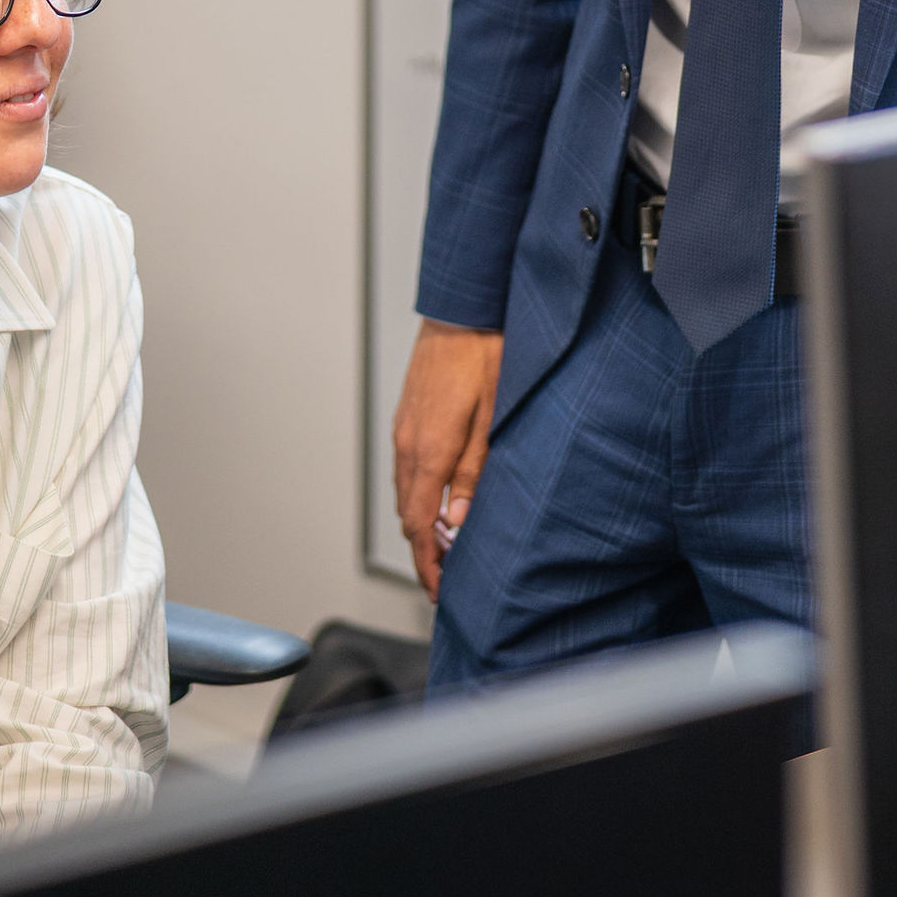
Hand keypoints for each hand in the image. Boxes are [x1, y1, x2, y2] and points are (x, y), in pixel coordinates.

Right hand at [392, 320, 502, 600]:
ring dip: (419, 522)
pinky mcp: (408, 414)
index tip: (437, 590)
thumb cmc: (487, 354)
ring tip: (442, 546)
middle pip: (406, 513)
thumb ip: (474, 473)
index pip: (417, 524)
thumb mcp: (493, 417)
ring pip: (404, 490)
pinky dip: (417, 493)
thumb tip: (457, 523)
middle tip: (442, 578)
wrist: (464, 306)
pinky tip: (436, 497)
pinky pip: (406, 466)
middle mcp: (407, 443)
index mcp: (428, 451)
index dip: (426, 563)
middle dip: (422, 550)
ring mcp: (403, 427)